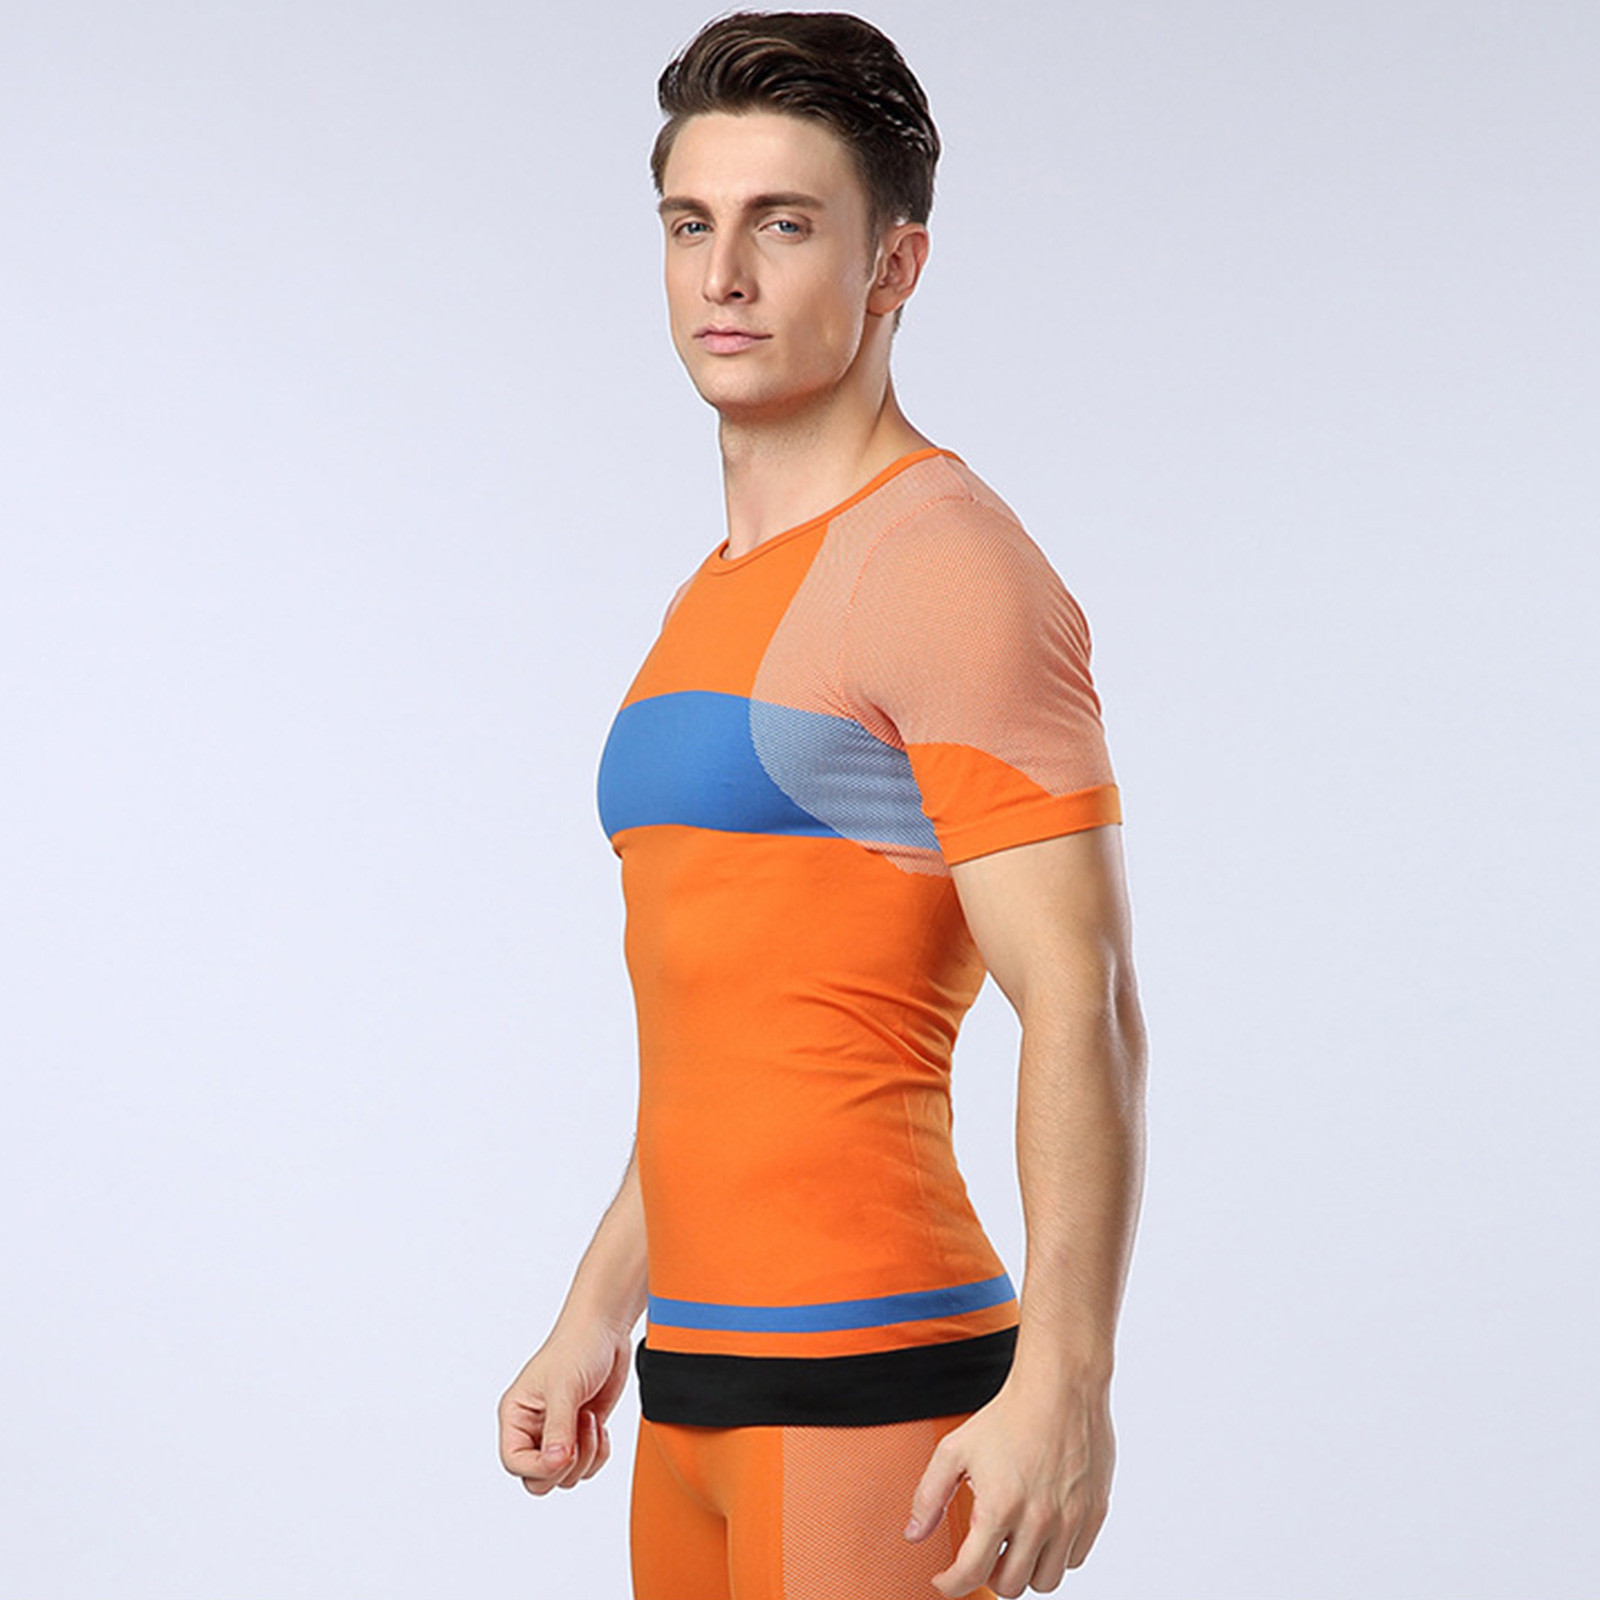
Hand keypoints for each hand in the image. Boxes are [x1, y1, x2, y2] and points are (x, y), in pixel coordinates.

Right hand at [497, 1319, 632, 1495]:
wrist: (606, 1331)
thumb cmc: (577, 1346)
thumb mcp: (564, 1387)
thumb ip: (558, 1428)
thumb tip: (555, 1463)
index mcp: (516, 1416)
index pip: (514, 1462)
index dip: (539, 1466)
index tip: (563, 1451)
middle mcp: (534, 1429)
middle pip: (539, 1479)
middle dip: (565, 1463)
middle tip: (578, 1430)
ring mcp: (559, 1434)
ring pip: (565, 1477)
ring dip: (586, 1455)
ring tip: (589, 1419)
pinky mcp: (581, 1436)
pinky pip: (587, 1467)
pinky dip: (599, 1454)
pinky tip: (598, 1425)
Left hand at [904, 1374, 1114, 1596]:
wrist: (1059, 1387)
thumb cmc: (1008, 1415)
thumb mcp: (955, 1449)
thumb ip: (930, 1495)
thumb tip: (914, 1533)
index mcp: (1000, 1507)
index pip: (972, 1573)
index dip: (951, 1585)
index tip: (945, 1582)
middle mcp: (1038, 1520)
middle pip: (1010, 1585)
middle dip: (989, 1576)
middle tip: (983, 1555)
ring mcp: (1071, 1519)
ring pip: (1046, 1581)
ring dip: (1025, 1571)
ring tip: (1013, 1545)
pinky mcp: (1095, 1513)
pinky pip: (1074, 1558)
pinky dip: (1056, 1555)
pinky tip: (1042, 1531)